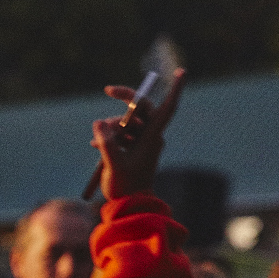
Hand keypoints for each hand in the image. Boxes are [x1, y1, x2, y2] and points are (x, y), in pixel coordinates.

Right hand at [92, 69, 185, 200]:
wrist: (129, 206)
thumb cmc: (125, 188)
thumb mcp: (114, 166)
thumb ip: (106, 143)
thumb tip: (99, 123)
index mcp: (152, 138)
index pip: (167, 108)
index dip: (176, 89)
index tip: (182, 71)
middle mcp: (150, 136)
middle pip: (141, 107)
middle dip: (125, 99)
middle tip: (108, 89)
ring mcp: (142, 141)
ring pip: (126, 121)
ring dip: (111, 128)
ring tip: (98, 145)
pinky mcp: (133, 148)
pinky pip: (120, 134)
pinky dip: (108, 138)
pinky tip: (96, 148)